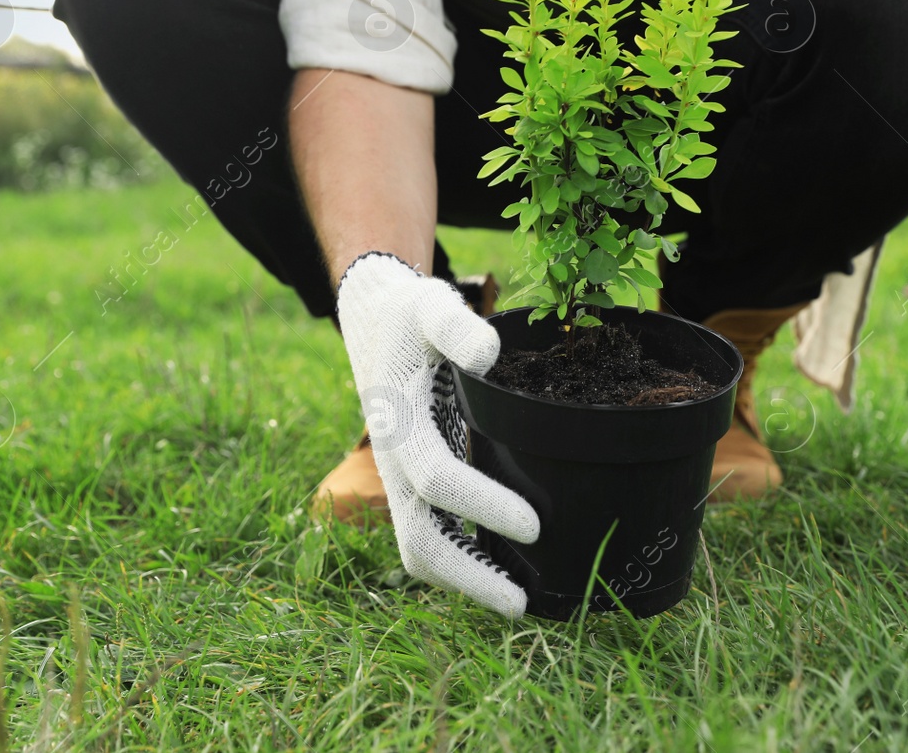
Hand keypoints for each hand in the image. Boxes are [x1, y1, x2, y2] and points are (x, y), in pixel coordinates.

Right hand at [335, 252, 538, 616]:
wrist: (375, 322)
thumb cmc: (412, 315)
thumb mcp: (431, 305)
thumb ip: (456, 325)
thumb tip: (488, 354)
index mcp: (399, 421)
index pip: (436, 478)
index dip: (482, 506)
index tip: (533, 524)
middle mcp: (395, 461)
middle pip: (419, 539)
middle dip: (469, 576)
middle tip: (523, 602)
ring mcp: (400, 478)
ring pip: (419, 548)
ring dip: (465, 580)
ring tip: (518, 601)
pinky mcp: (411, 482)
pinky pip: (428, 534)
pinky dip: (461, 561)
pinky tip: (502, 571)